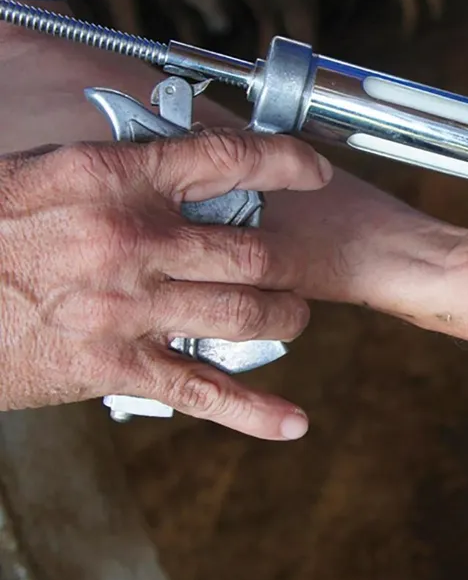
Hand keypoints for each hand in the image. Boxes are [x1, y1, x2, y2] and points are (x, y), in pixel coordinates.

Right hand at [0, 129, 332, 438]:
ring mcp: (127, 306)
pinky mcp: (112, 366)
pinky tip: (292, 422)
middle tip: (293, 267)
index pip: (227, 157)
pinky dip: (255, 412)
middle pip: (253, 250)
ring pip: (246, 315)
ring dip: (283, 318)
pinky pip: (202, 392)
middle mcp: (132, 239)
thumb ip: (117, 172)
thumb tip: (177, 165)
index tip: (313, 170)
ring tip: (288, 317)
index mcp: (113, 177)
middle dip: (289, 263)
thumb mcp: (43, 176)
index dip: (287, 161)